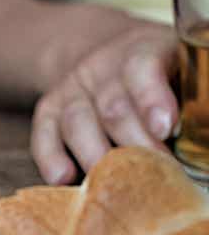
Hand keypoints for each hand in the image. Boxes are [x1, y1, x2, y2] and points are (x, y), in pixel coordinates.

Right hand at [31, 22, 177, 183]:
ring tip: (114, 185)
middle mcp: (101, 66)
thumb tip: (205, 126)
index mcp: (142, 48)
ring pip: (78, 124)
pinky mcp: (48, 110)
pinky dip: (51, 158)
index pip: (142, 69)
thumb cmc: (154, 69)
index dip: (152, 99)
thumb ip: (191, 93)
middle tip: (155, 175)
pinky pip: (43, 135)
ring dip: (96, 157)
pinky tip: (64, 178)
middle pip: (112, 108)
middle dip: (134, 145)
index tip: (166, 128)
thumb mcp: (179, 65)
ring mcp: (71, 89)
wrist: (102, 49)